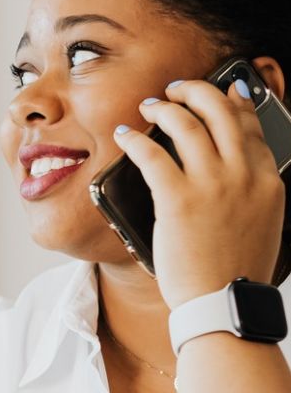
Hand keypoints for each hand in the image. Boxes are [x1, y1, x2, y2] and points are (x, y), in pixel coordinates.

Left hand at [114, 78, 284, 307]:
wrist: (222, 304)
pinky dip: (134, 139)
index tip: (224, 92)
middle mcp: (243, 175)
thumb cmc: (234, 274)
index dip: (234, 103)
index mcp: (267, 181)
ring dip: (164, 108)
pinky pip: (151, 154)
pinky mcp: (178, 199)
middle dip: (197, 92)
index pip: (251, 127)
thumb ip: (253, 193)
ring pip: (185, 124)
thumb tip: (236, 174)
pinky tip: (124, 135)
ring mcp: (211, 184)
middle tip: (178, 88)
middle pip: (220, 112)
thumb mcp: (262, 224)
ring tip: (149, 106)